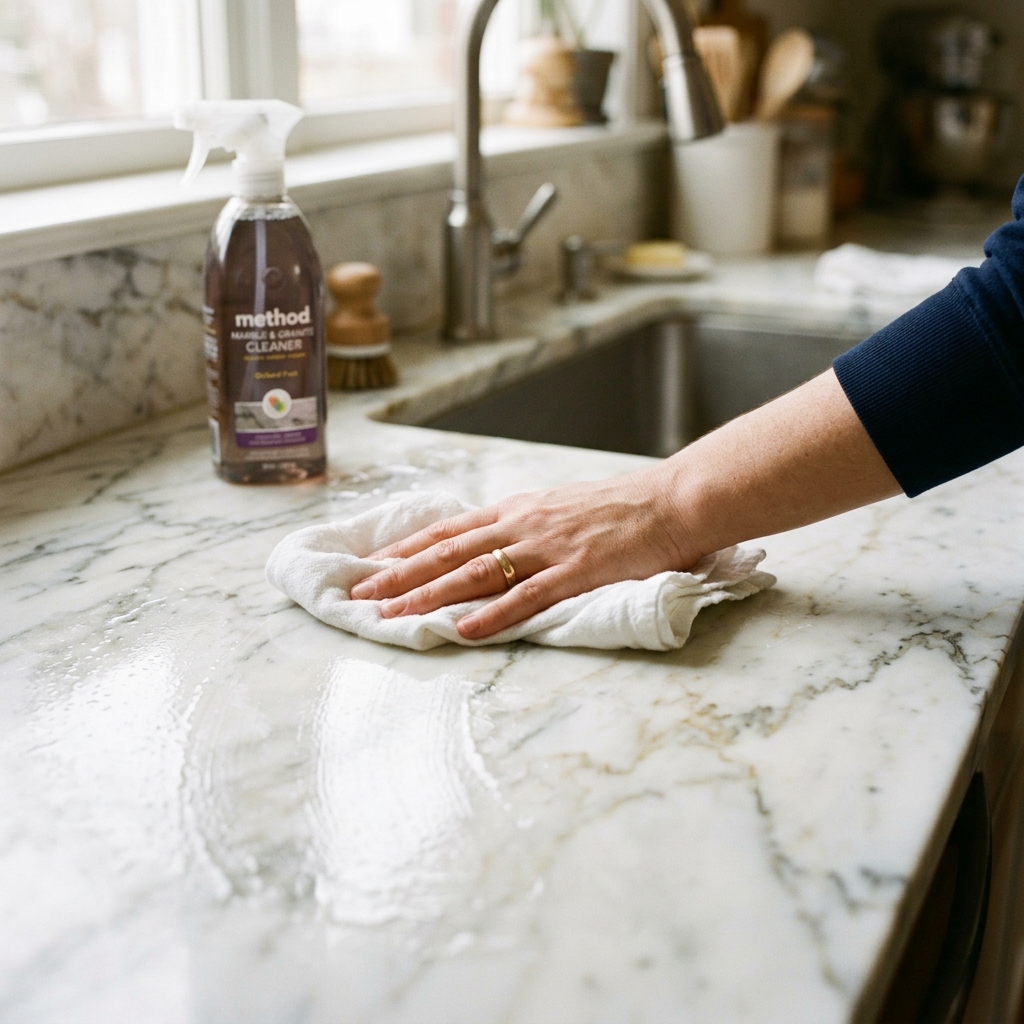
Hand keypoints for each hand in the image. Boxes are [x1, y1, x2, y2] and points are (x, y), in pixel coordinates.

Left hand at [348, 463, 700, 639]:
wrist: (675, 499)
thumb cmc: (625, 505)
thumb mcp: (565, 506)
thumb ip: (530, 524)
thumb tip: (500, 542)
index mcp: (520, 509)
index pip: (450, 529)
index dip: (409, 547)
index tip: (374, 564)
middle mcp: (523, 524)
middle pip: (449, 552)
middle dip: (401, 575)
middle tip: (362, 596)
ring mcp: (547, 548)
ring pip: (475, 574)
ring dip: (429, 596)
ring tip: (393, 616)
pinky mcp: (576, 572)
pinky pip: (526, 597)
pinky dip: (491, 616)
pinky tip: (462, 631)